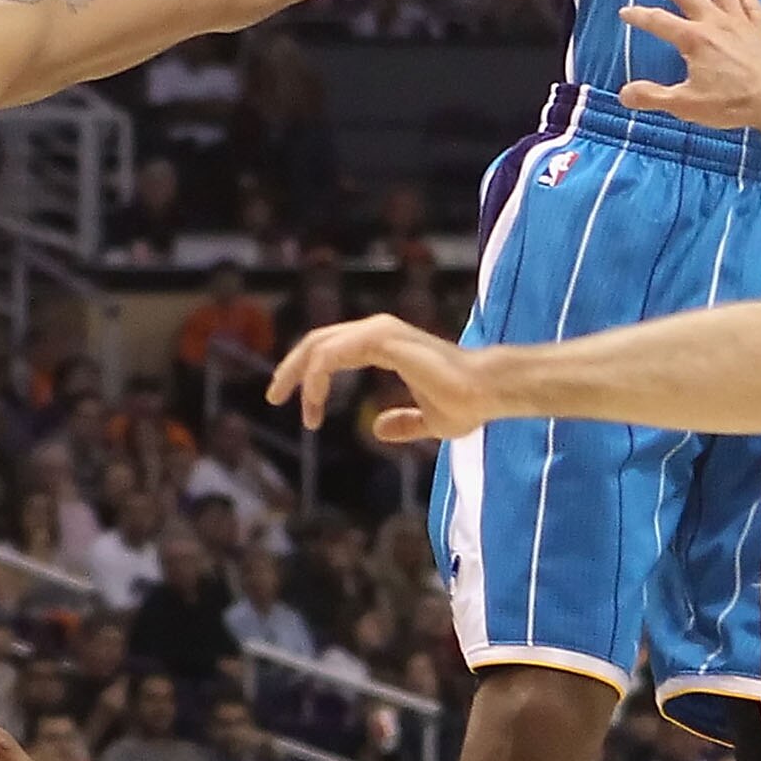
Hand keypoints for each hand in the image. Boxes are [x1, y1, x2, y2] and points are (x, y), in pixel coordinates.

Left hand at [269, 317, 497, 442]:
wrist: (487, 393)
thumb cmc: (464, 403)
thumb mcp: (428, 421)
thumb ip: (403, 423)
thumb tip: (377, 429)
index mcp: (385, 344)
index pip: (333, 348)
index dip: (309, 373)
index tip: (300, 408)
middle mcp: (379, 331)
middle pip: (319, 340)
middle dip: (291, 367)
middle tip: (273, 396)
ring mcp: (382, 332)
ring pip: (321, 343)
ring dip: (297, 371)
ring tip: (281, 398)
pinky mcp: (385, 341)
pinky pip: (335, 353)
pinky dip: (316, 374)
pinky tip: (310, 399)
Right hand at [617, 0, 760, 132]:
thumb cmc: (731, 103)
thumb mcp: (686, 105)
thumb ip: (653, 97)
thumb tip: (624, 94)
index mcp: (694, 39)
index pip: (659, 21)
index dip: (639, 15)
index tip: (626, 12)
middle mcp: (716, 23)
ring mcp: (740, 23)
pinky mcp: (759, 29)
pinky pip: (750, 3)